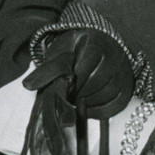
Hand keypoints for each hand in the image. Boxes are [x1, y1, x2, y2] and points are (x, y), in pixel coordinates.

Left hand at [21, 29, 133, 154]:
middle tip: (68, 95)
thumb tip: (27, 85)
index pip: (84, 67)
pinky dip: (98, 111)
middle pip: (96, 82)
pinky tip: (86, 107)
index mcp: (97, 43)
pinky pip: (115, 106)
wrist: (97, 47)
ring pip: (106, 95)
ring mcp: (124, 73)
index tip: (64, 86)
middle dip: (78, 93)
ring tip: (76, 99)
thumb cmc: (75, 49)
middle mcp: (115, 56)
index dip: (71, 81)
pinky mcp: (127, 89)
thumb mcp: (60, 52)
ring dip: (87, 103)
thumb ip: (47, 68)